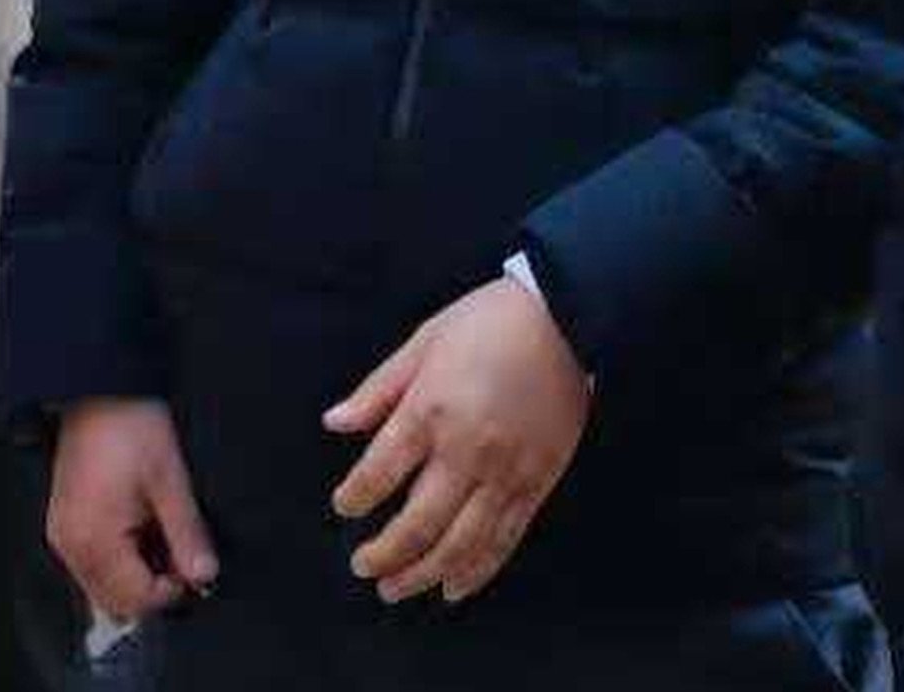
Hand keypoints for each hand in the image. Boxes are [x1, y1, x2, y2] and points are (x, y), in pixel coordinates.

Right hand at [49, 397, 219, 625]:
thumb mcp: (171, 481)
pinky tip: (140, 530)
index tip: (194, 566)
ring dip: (136, 575)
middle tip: (180, 553)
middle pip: (116, 601)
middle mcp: (71, 548)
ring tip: (161, 536)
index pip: (136, 599)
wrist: (97, 391)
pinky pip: (92, 566)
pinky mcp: (64, 526)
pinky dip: (119, 560)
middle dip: (153, 588)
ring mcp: (63, 538)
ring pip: (102, 587)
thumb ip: (187, 534)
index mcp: (94, 542)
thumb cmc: (131, 427)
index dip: (173, 591)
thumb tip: (204, 576)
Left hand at [325, 275, 591, 603]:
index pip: (378, 474)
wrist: (569, 315)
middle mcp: (466, 451)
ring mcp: (505, 472)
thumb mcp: (425, 340)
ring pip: (459, 545)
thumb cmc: (491, 321)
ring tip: (396, 589)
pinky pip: (504, 539)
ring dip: (422, 575)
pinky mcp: (537, 483)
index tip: (345, 507)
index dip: (354, 499)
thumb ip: (379, 389)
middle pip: (416, 524)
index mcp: (430, 411)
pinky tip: (453, 588)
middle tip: (363, 567)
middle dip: (383, 555)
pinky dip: (476, 571)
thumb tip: (334, 423)